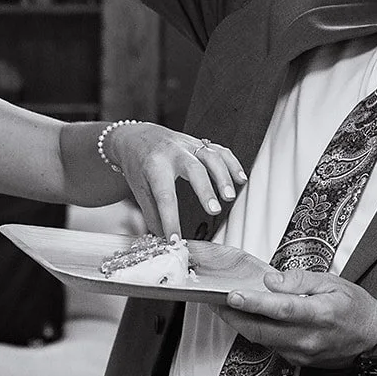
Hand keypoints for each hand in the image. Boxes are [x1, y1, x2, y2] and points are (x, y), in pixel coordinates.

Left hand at [106, 123, 245, 234]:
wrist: (136, 136)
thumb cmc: (137, 163)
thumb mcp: (139, 189)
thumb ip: (152, 214)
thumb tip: (162, 238)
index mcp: (154, 166)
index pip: (164, 195)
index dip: (170, 219)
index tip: (175, 239)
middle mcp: (173, 153)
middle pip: (193, 169)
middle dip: (205, 190)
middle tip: (213, 211)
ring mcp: (188, 145)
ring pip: (210, 157)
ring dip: (223, 176)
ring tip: (230, 197)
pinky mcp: (199, 143)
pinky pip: (220, 150)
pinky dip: (232, 164)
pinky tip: (240, 179)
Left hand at [217, 269, 376, 369]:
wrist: (373, 340)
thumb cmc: (355, 307)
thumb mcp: (333, 282)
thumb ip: (301, 280)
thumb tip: (271, 281)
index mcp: (321, 314)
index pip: (281, 308)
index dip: (254, 302)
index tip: (232, 295)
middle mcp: (309, 338)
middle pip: (262, 330)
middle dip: (233, 317)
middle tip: (213, 302)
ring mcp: (303, 353)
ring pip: (263, 340)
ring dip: (241, 324)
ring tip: (225, 307)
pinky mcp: (299, 361)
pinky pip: (272, 346)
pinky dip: (258, 332)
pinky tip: (250, 319)